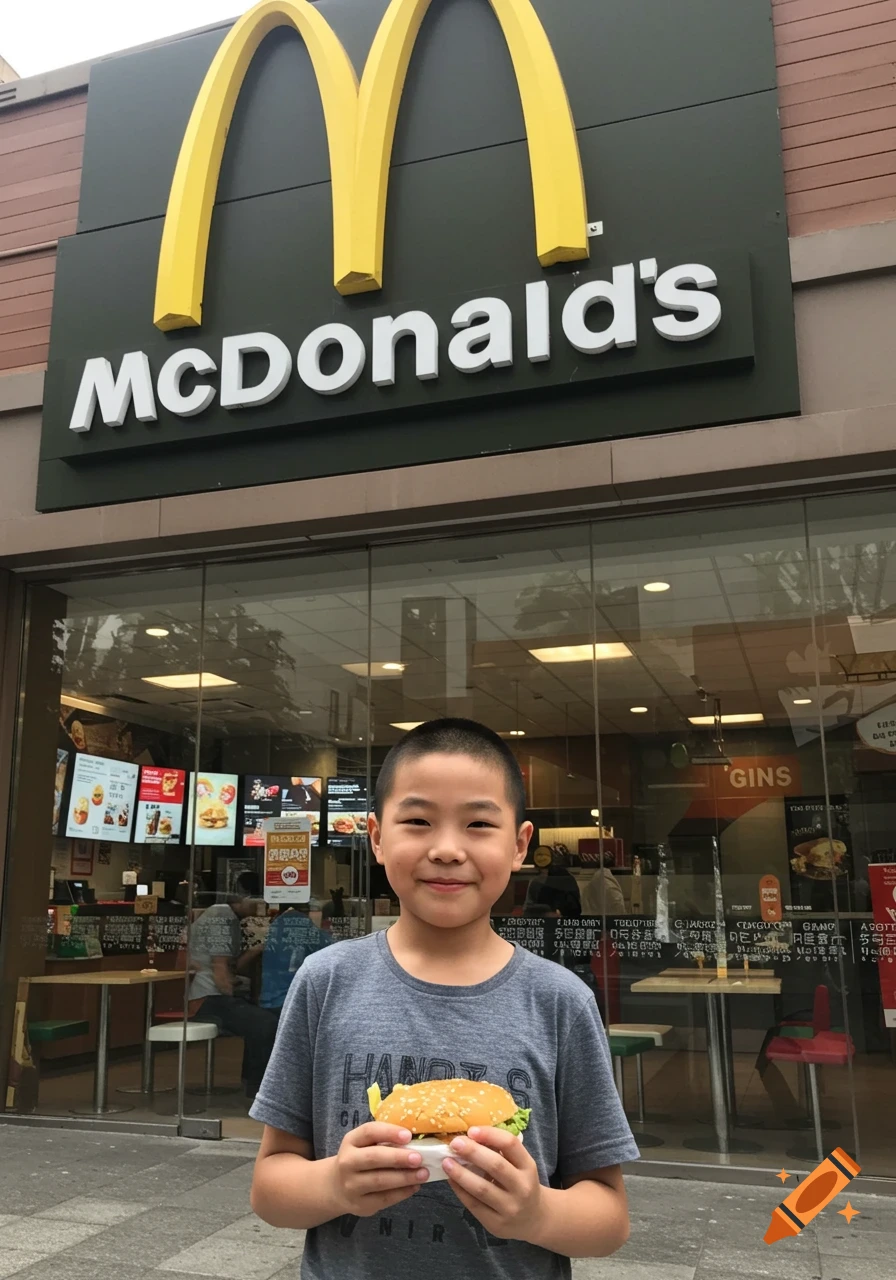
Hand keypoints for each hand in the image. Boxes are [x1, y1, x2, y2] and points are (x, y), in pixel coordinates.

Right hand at [329, 1123, 428, 1216]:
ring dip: (404, 1177)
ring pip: (380, 1181)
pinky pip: (383, 1199)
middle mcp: (347, 1162)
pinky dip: (402, 1193)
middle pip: (374, 1158)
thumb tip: (414, 1141)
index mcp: (351, 1141)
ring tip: (423, 1174)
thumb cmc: (359, 1159)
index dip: (389, 1132)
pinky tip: (414, 1186)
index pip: (369, 1132)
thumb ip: (384, 1140)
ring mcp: (351, 1186)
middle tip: (419, 1158)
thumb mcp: (364, 1144)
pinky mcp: (360, 1205)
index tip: (408, 1135)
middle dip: (398, 1158)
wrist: (336, 1187)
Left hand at [443, 1127, 544, 1241]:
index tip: (471, 1130)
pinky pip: (474, 1205)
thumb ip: (501, 1152)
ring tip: (446, 1163)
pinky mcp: (496, 1224)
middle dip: (472, 1152)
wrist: (533, 1219)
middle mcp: (522, 1187)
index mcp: (528, 1167)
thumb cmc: (520, 1184)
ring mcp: (510, 1208)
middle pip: (496, 1165)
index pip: (510, 1144)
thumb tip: (470, 1136)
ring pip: (482, 1189)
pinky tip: (451, 1180)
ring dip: (461, 1174)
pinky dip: (460, 1191)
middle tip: (454, 1143)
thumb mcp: (519, 1166)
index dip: (490, 1134)